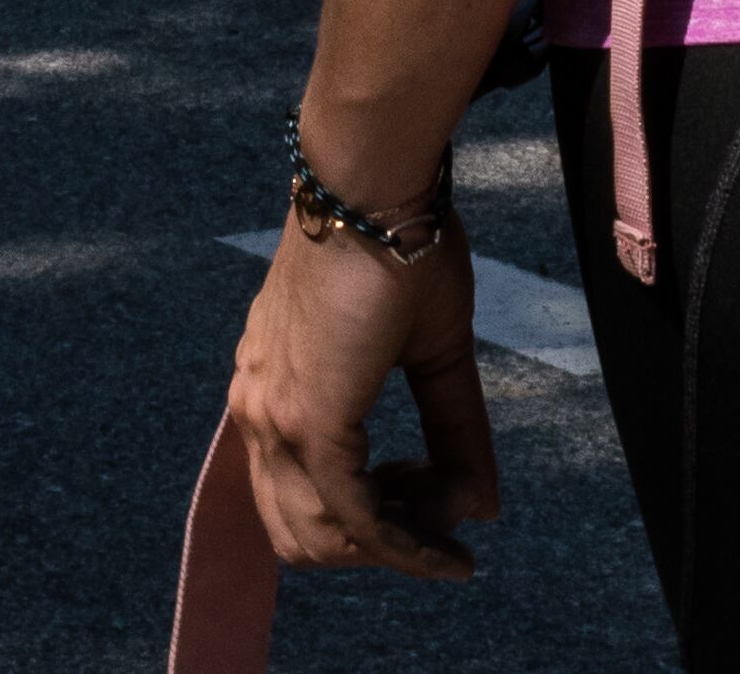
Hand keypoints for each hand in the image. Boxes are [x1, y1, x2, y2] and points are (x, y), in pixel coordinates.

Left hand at [224, 210, 501, 582]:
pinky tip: (451, 548)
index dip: (367, 526)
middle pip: (301, 535)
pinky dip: (407, 546)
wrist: (372, 191)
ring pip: (322, 539)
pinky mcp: (308, 422)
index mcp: (273, 393)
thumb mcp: (432, 354)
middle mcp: (257, 413)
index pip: (299, 500)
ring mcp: (273, 420)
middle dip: (375, 544)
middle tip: (436, 509)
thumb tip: (483, 509)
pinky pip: (356, 518)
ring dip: (393, 547)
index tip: (433, 514)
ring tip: (447, 513)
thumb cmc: (400, 249)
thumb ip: (452, 433)